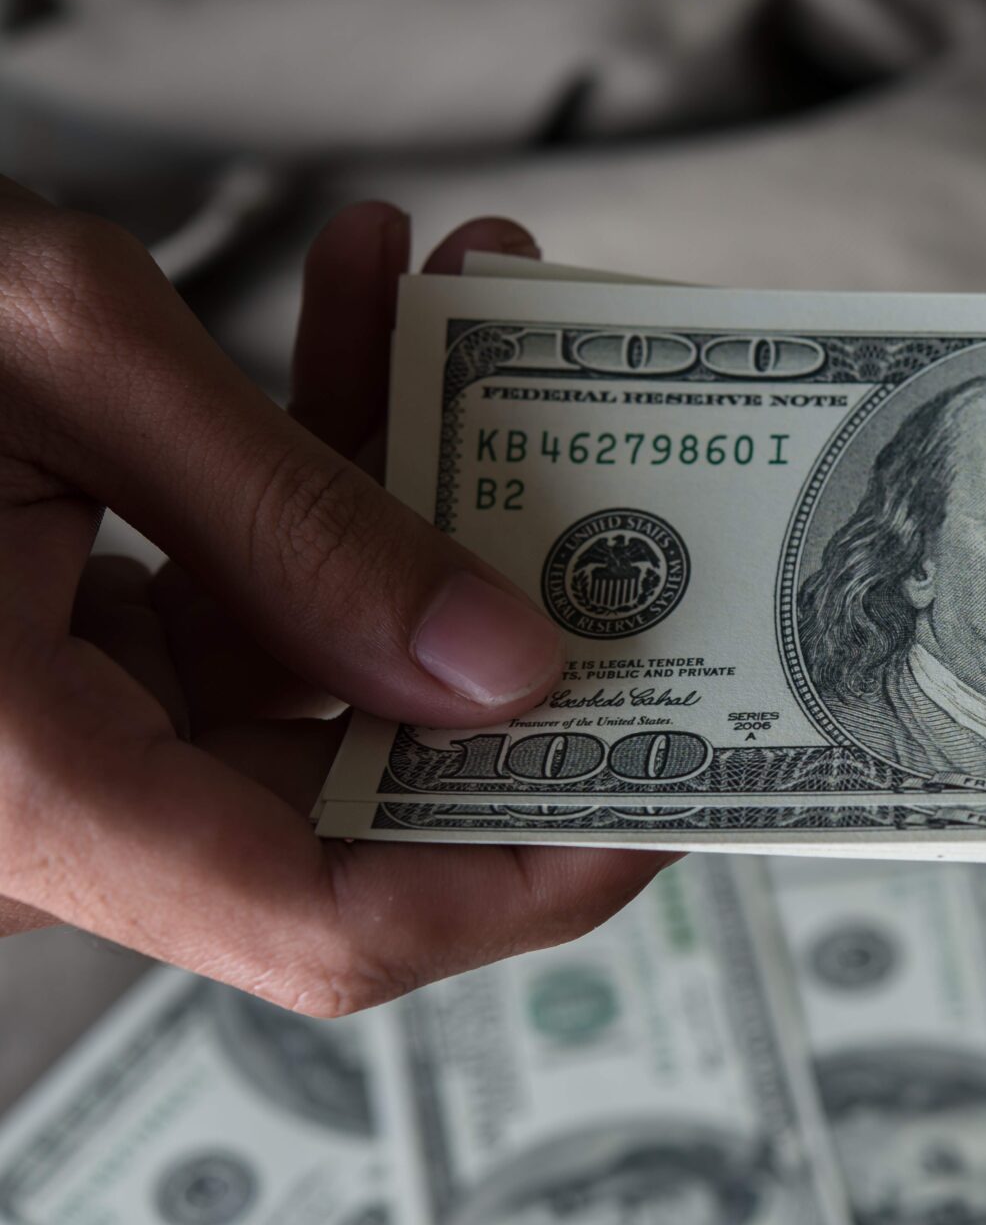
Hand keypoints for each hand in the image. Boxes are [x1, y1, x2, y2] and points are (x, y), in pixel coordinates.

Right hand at [0, 184, 675, 1010]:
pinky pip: (242, 595)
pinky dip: (317, 462)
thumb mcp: (58, 356)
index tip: (681, 772)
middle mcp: (48, 796)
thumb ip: (300, 526)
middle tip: (626, 482)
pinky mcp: (69, 653)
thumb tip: (509, 673)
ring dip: (421, 485)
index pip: (340, 919)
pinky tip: (374, 304)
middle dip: (512, 618)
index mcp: (21, 786)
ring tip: (484, 309)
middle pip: (366, 787)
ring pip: (322, 666)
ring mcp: (62, 730)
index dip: (537, 866)